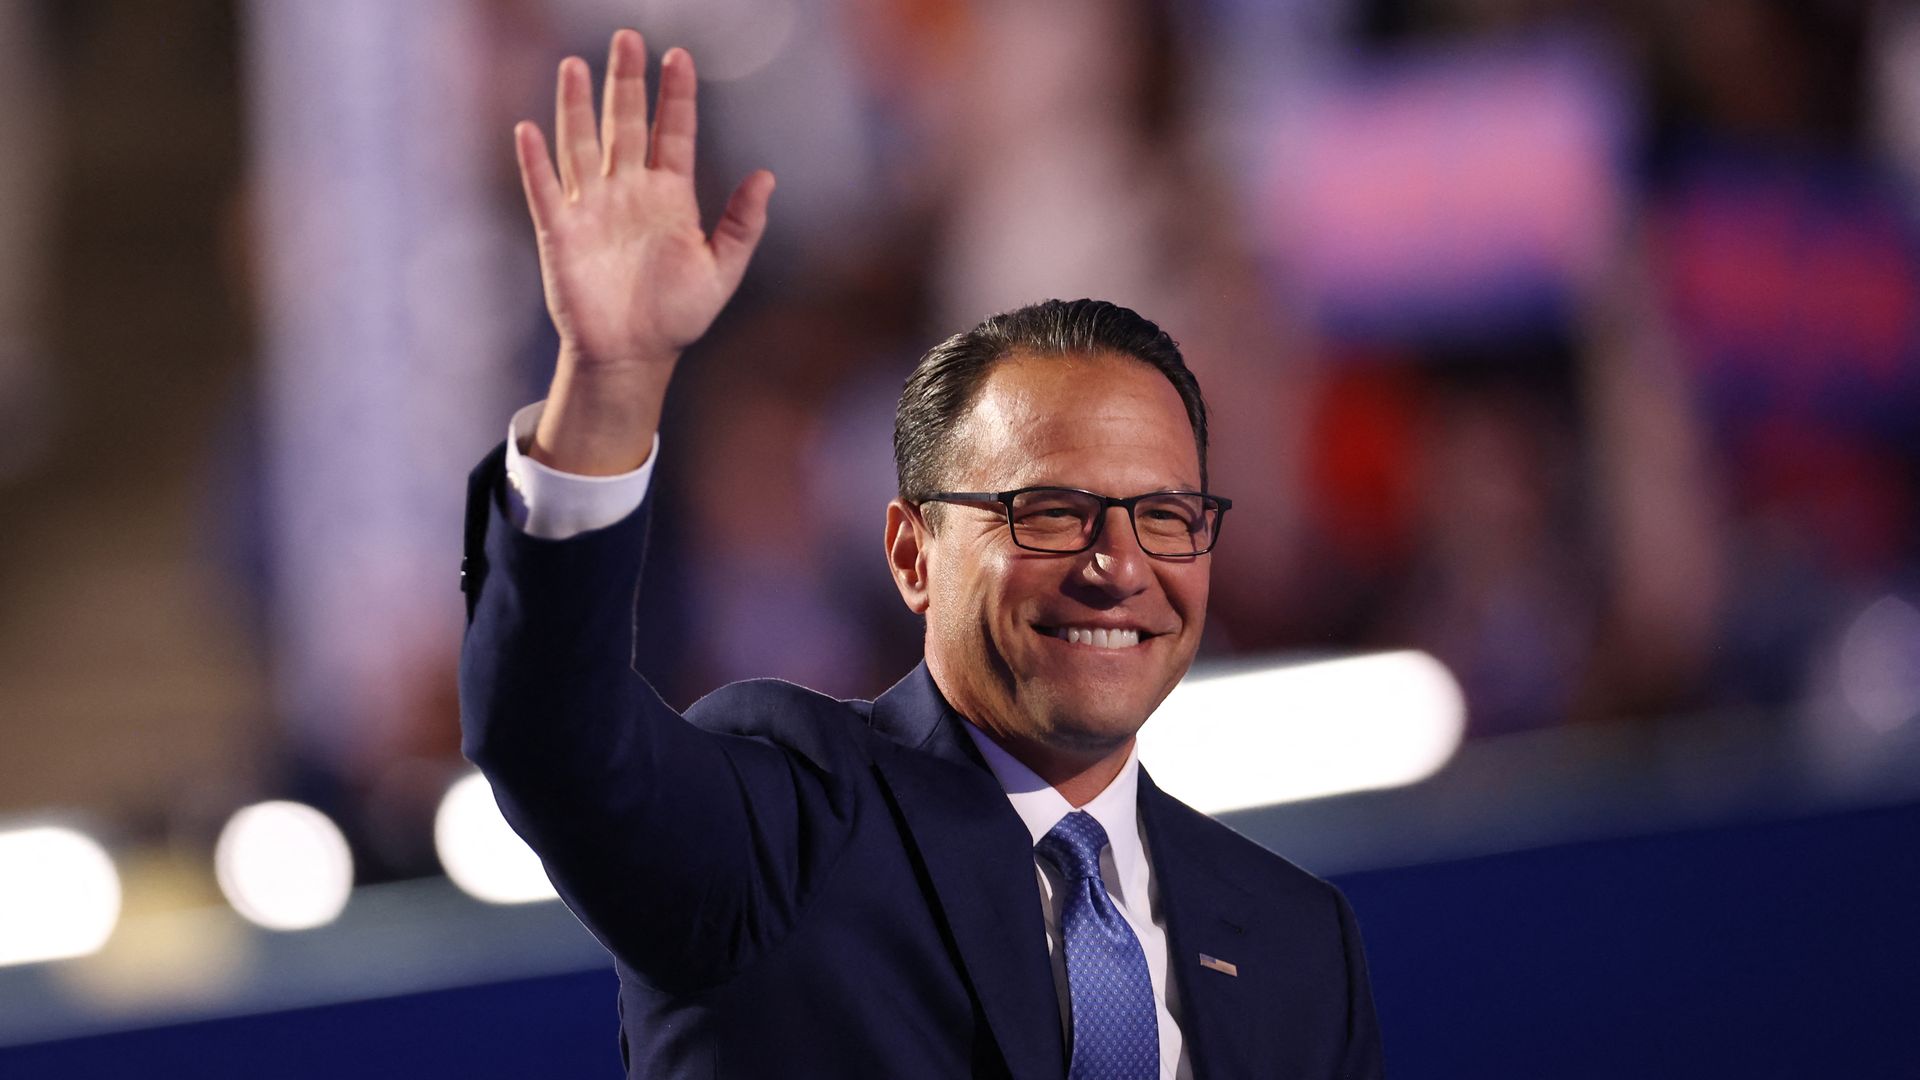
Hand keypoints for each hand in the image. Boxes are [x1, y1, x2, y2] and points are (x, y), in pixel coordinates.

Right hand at [517, 30, 773, 472]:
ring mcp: (592, 208)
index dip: (676, 96)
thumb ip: (743, 224)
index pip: (673, 133)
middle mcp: (629, 192)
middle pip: (625, 125)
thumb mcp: (722, 271)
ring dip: (577, 107)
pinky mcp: (562, 234)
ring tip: (575, 65)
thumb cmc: (678, 316)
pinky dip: (536, 163)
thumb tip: (767, 176)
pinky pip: (545, 191)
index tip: (680, 56)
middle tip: (627, 38)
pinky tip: (528, 130)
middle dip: (626, 83)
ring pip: (582, 145)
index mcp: (670, 196)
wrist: (634, 358)